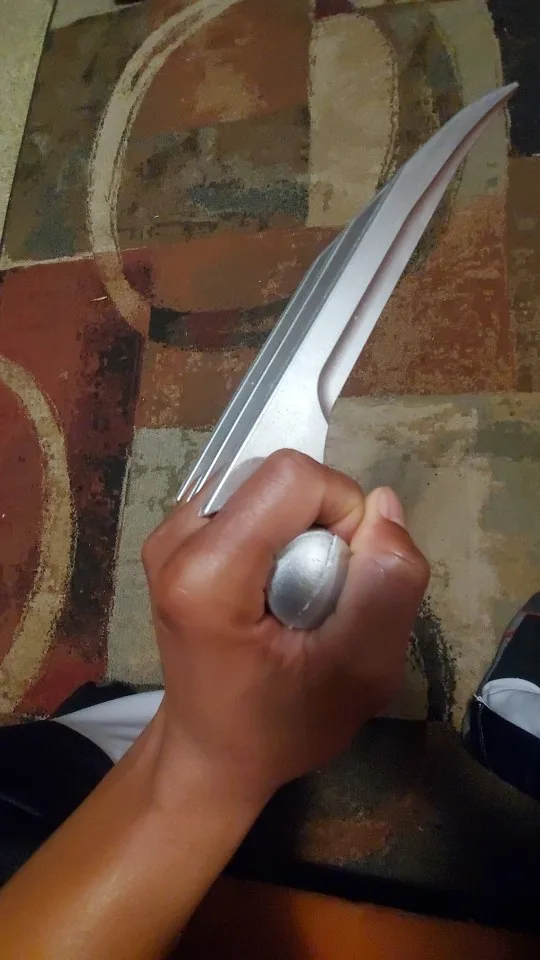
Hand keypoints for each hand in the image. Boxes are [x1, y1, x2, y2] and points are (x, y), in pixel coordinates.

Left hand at [143, 450, 428, 805]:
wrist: (211, 751)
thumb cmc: (282, 724)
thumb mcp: (360, 673)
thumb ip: (387, 586)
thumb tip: (383, 504)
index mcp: (207, 574)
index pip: (294, 477)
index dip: (342, 514)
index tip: (342, 579)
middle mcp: (174, 538)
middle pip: (277, 474)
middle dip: (322, 519)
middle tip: (321, 591)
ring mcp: (166, 532)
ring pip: (263, 480)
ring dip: (300, 524)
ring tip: (296, 592)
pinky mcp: (172, 534)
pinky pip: (246, 496)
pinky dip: (276, 527)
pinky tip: (272, 582)